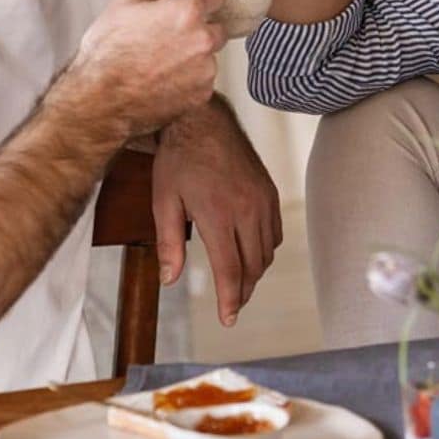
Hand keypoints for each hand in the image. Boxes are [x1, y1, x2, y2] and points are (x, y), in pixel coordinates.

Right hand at [69, 0, 226, 136]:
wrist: (99, 100)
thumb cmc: (106, 53)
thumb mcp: (125, 2)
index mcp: (186, 11)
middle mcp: (202, 39)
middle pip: (216, 24)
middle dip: (198, 26)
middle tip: (166, 35)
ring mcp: (205, 69)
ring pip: (209, 54)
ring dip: (194, 53)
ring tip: (160, 60)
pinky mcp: (202, 94)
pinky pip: (203, 78)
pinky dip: (190, 77)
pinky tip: (163, 77)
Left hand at [152, 99, 281, 326]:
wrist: (202, 119)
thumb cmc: (178, 159)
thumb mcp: (163, 201)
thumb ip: (169, 243)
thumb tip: (170, 279)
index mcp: (218, 214)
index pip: (230, 270)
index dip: (230, 300)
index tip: (227, 319)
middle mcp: (246, 209)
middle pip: (253, 266)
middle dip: (243, 291)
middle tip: (232, 305)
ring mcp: (262, 199)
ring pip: (267, 252)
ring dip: (255, 272)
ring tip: (239, 283)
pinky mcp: (269, 191)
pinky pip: (275, 232)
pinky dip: (265, 249)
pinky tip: (251, 252)